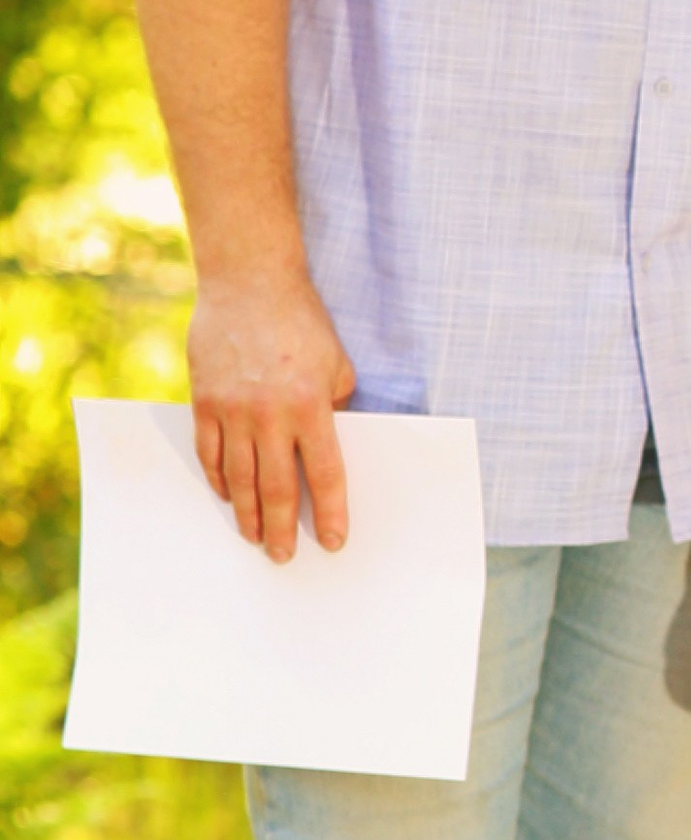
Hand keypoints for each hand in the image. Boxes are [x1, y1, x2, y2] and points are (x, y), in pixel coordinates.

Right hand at [187, 273, 356, 564]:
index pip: (326, 474)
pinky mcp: (204, 401)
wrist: (249, 282)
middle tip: (283, 556)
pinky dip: (218, 480)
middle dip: (283, 529)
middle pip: (278, 488)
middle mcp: (271, 414)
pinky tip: (228, 497)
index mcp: (312, 406)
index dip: (331, 513)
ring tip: (255, 537)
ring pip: (239, 478)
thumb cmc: (301, 323)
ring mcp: (233, 410)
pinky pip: (209, 453)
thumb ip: (336, 409)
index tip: (333, 542)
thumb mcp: (336, 364)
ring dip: (248, 514)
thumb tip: (327, 450)